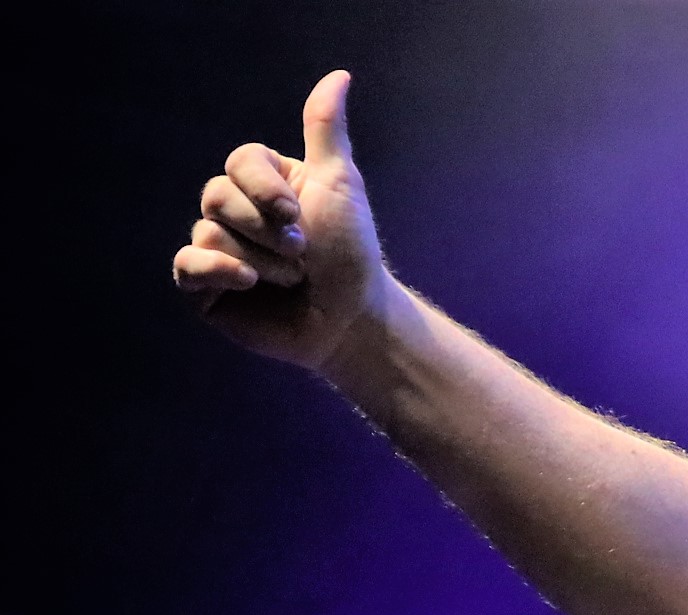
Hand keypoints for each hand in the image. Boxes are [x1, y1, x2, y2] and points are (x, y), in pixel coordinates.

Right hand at [172, 70, 394, 371]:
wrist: (351, 318)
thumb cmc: (350, 253)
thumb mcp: (340, 184)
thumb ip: (326, 131)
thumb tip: (339, 75)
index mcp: (262, 182)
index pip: (239, 162)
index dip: (265, 188)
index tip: (299, 213)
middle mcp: (234, 211)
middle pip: (218, 196)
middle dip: (266, 229)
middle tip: (303, 253)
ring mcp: (217, 247)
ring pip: (210, 232)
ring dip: (262, 259)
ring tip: (294, 279)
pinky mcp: (206, 286)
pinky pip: (187, 265)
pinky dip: (217, 271)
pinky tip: (249, 282)